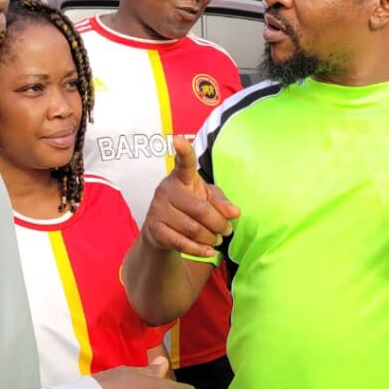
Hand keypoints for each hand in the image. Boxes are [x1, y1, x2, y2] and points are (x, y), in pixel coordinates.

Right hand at [140, 136, 239, 257]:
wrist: (161, 230)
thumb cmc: (189, 207)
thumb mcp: (207, 199)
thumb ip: (222, 202)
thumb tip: (234, 213)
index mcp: (182, 177)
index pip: (184, 163)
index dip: (183, 151)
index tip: (178, 139)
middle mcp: (166, 190)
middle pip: (200, 210)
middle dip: (218, 223)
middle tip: (227, 230)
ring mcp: (158, 210)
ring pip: (193, 228)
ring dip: (211, 237)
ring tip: (218, 239)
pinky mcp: (155, 230)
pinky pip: (182, 243)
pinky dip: (199, 249)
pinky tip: (209, 250)